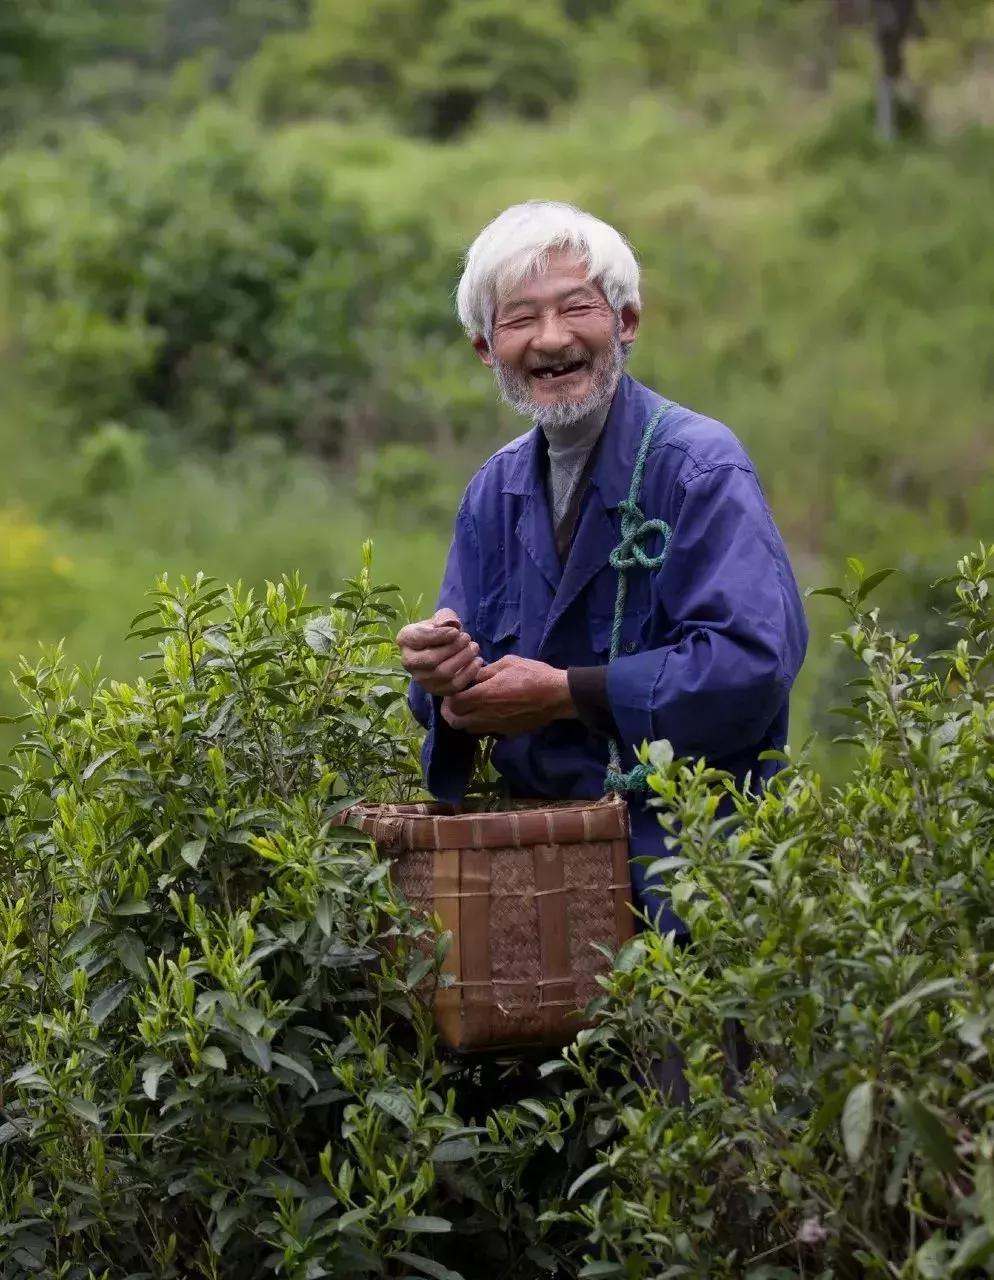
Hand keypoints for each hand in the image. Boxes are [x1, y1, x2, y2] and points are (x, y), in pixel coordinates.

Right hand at [396, 608, 483, 695]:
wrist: (441, 648)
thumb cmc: (439, 630)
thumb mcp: (440, 617)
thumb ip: (445, 618)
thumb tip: (452, 626)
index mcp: (405, 639)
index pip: (420, 638)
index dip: (440, 635)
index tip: (456, 631)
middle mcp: (408, 662)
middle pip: (431, 659)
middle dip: (454, 648)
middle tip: (467, 638)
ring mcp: (421, 679)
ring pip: (443, 673)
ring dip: (463, 659)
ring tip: (474, 648)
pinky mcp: (436, 690)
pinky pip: (453, 686)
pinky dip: (469, 673)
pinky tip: (477, 661)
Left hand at [440, 655, 575, 734]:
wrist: (557, 695)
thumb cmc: (533, 674)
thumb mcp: (507, 663)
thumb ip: (485, 671)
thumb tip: (473, 676)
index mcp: (484, 695)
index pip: (453, 704)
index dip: (448, 698)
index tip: (453, 690)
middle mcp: (486, 715)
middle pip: (456, 722)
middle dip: (451, 712)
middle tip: (456, 702)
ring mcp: (496, 726)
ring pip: (469, 729)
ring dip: (465, 719)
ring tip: (472, 706)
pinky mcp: (507, 732)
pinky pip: (486, 730)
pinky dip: (481, 723)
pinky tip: (490, 711)